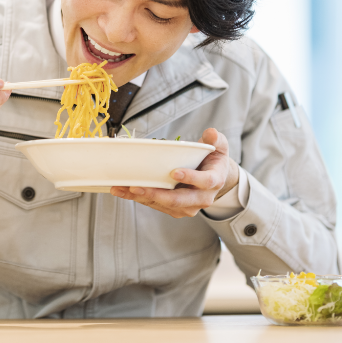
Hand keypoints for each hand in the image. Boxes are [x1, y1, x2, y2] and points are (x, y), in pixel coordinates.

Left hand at [109, 128, 238, 217]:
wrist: (214, 177)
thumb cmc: (213, 160)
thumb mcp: (219, 146)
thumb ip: (215, 139)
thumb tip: (210, 133)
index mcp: (214, 181)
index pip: (204, 181)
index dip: (191, 178)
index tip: (174, 172)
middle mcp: (201, 198)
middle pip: (178, 200)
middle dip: (156, 194)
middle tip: (136, 187)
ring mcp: (187, 206)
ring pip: (163, 204)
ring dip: (142, 197)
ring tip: (122, 188)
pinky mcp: (174, 208)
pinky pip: (155, 204)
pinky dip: (139, 199)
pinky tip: (123, 191)